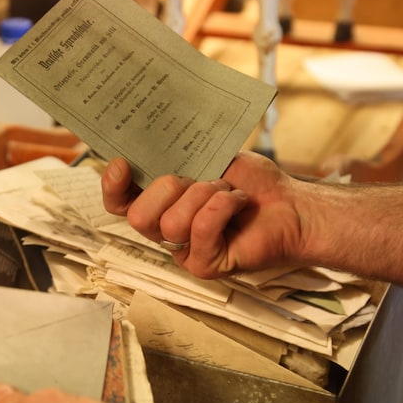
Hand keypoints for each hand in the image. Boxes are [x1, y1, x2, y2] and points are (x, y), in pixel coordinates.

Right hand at [101, 150, 304, 277]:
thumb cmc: (251, 182)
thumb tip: (151, 138)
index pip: (120, 204)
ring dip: (205, 195)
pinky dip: (222, 206)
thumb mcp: (210, 157)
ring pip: (172, 223)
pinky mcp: (206, 265)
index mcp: (160, 204)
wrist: (291, 204)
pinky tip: (238, 203)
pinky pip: (200, 230)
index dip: (112, 187)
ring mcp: (185, 251)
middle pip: (139, 217)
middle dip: (168, 188)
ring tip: (227, 191)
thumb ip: (178, 155)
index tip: (121, 163)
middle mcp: (166, 230)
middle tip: (198, 178)